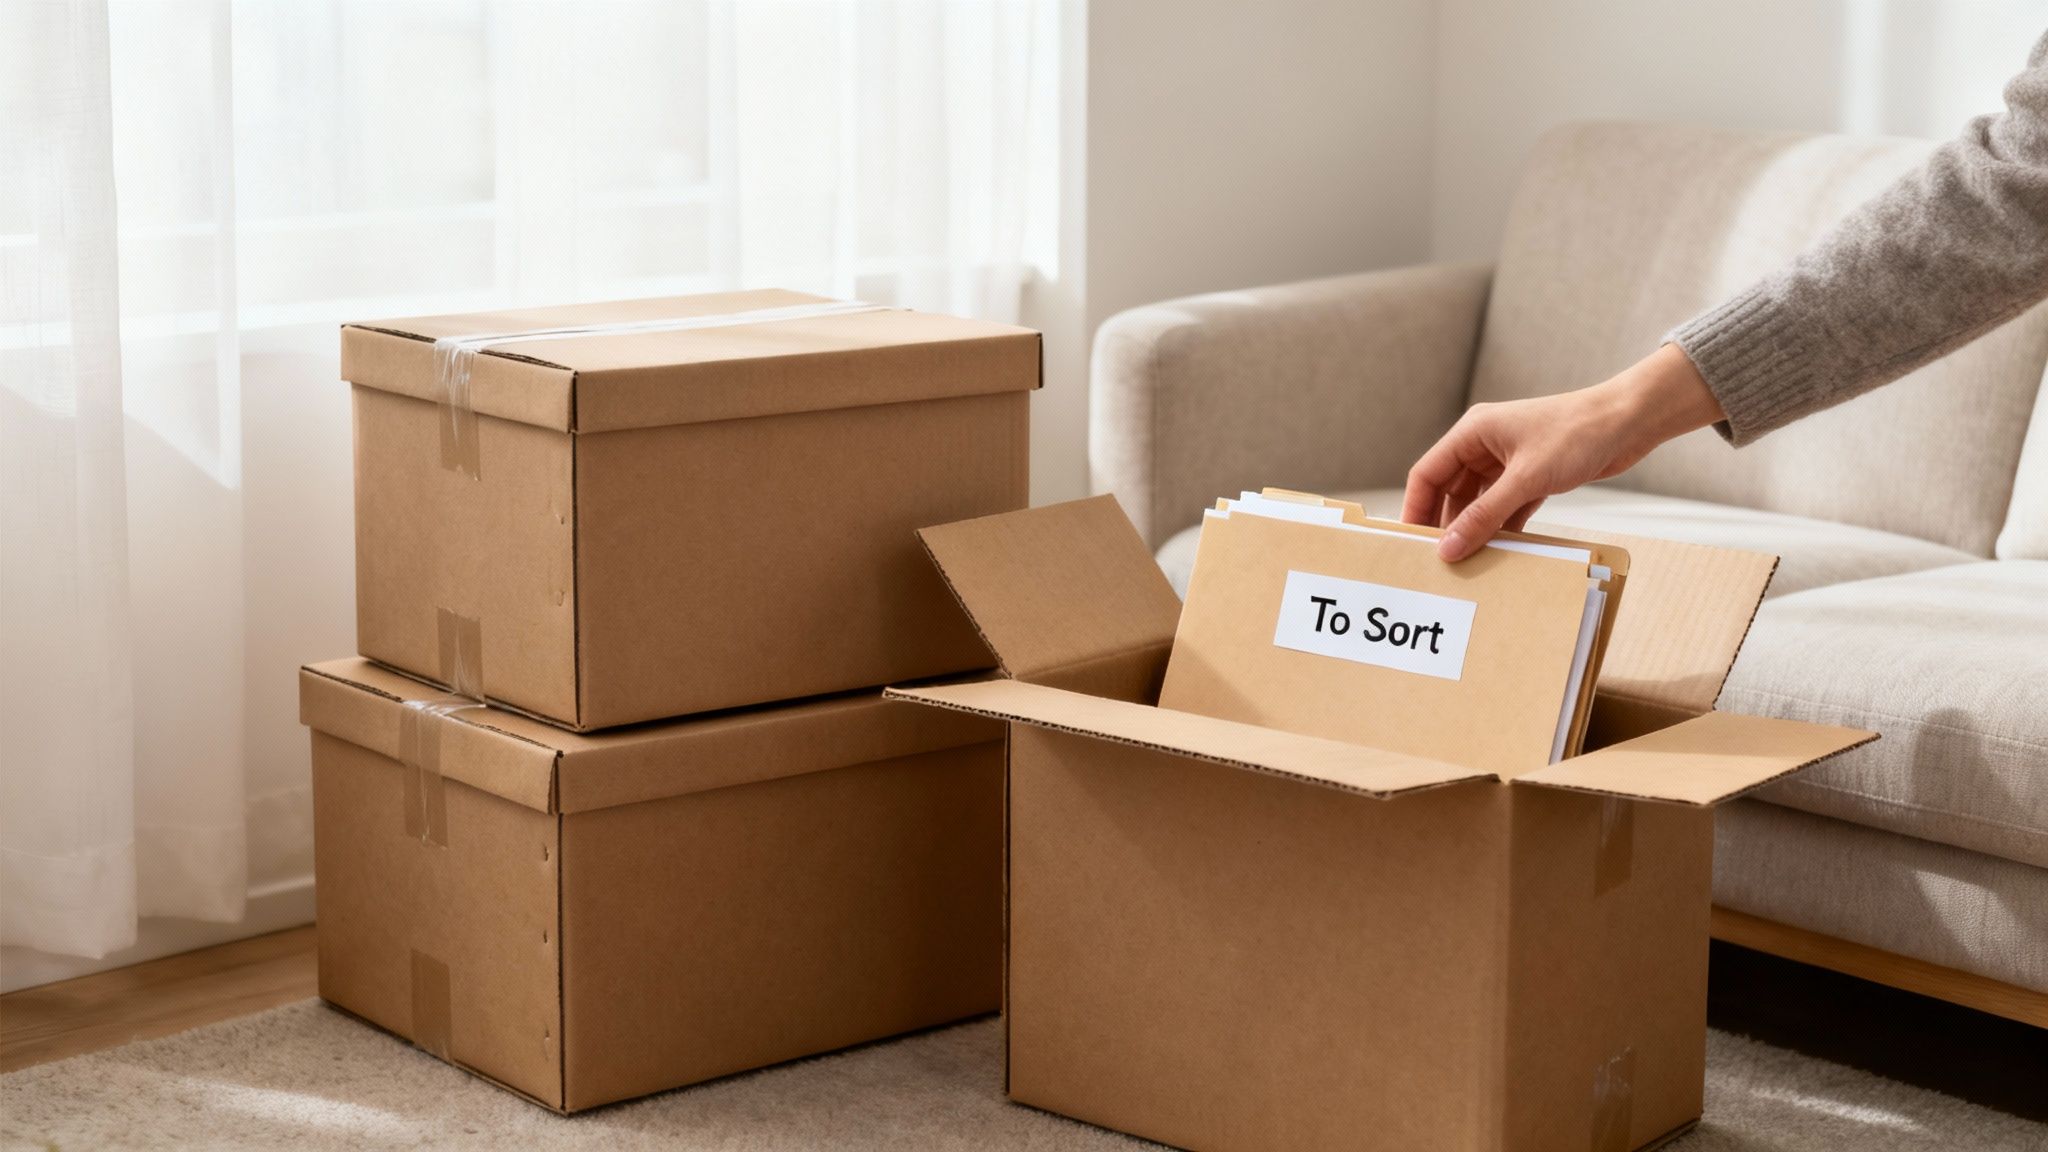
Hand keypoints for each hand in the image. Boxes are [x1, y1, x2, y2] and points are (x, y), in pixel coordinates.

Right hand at [1401, 343, 1723, 560]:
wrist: (1629, 422)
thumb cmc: (1577, 434)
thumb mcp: (1525, 479)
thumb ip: (1484, 516)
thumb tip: (1449, 548)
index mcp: (1473, 432)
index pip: (1427, 473)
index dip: (1415, 508)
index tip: (1410, 543)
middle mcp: (1485, 445)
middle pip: (1449, 490)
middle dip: (1444, 524)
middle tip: (1439, 561)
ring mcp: (1508, 462)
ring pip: (1477, 502)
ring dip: (1474, 529)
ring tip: (1468, 562)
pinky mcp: (1531, 476)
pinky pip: (1504, 507)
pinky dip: (1501, 527)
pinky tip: (1500, 552)